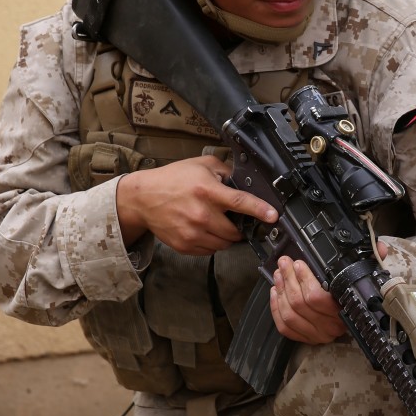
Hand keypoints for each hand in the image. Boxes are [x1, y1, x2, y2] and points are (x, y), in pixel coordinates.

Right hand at [116, 156, 276, 253]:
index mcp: (207, 191)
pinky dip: (212, 243)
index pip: (241, 203)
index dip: (260, 210)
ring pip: (224, 244)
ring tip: (215, 222)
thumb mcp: (200, 165)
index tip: (273, 216)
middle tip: (233, 218)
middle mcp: (201, 214)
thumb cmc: (172, 179)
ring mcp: (192, 233)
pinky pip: (210, 251)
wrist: (143, 198)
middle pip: (235, 231)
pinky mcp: (185, 246)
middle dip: (239, 226)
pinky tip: (203, 230)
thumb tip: (244, 181)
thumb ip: (225, 171)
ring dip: (226, 236)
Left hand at [269, 256, 346, 343]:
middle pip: (299, 303)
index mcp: (340, 313)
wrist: (355, 321)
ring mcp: (314, 335)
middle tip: (283, 264)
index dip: (303, 278)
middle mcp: (327, 327)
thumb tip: (301, 265)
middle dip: (288, 279)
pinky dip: (276, 307)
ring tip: (278, 276)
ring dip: (281, 291)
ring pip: (289, 314)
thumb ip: (327, 279)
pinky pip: (284, 326)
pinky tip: (275, 293)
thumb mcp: (343, 288)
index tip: (298, 264)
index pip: (315, 296)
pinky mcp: (304, 339)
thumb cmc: (345, 300)